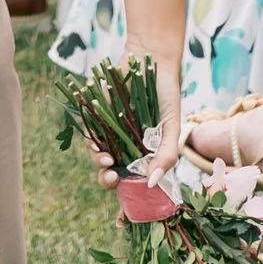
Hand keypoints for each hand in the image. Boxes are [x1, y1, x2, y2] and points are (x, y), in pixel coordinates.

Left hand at [96, 49, 187, 182]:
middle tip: (111, 175)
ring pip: (99, 156)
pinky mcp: (99, 117)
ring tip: (105, 159)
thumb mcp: (172, 127)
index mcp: (146, 155)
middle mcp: (128, 147)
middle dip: (107, 179)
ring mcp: (112, 133)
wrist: (150, 62)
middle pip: (112, 173)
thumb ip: (166, 156)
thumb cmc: (166, 96)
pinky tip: (94, 142)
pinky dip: (90, 140)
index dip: (125, 192)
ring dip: (98, 161)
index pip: (133, 182)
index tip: (121, 201)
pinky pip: (90, 133)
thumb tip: (152, 183)